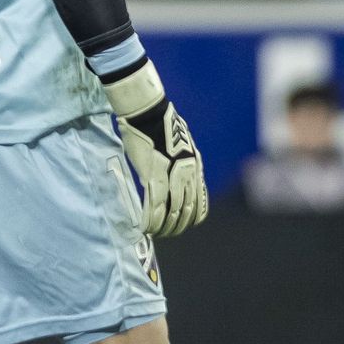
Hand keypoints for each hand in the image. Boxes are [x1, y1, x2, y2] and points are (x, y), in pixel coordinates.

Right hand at [104, 59, 207, 236]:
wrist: (148, 110)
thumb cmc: (157, 121)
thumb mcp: (176, 143)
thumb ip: (175, 161)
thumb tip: (167, 169)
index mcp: (195, 166)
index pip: (200, 203)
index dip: (191, 219)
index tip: (179, 225)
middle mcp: (188, 174)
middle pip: (186, 211)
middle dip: (175, 227)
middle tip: (164, 234)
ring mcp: (172, 176)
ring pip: (171, 212)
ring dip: (162, 227)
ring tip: (152, 233)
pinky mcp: (154, 175)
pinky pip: (154, 205)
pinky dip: (150, 220)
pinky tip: (143, 227)